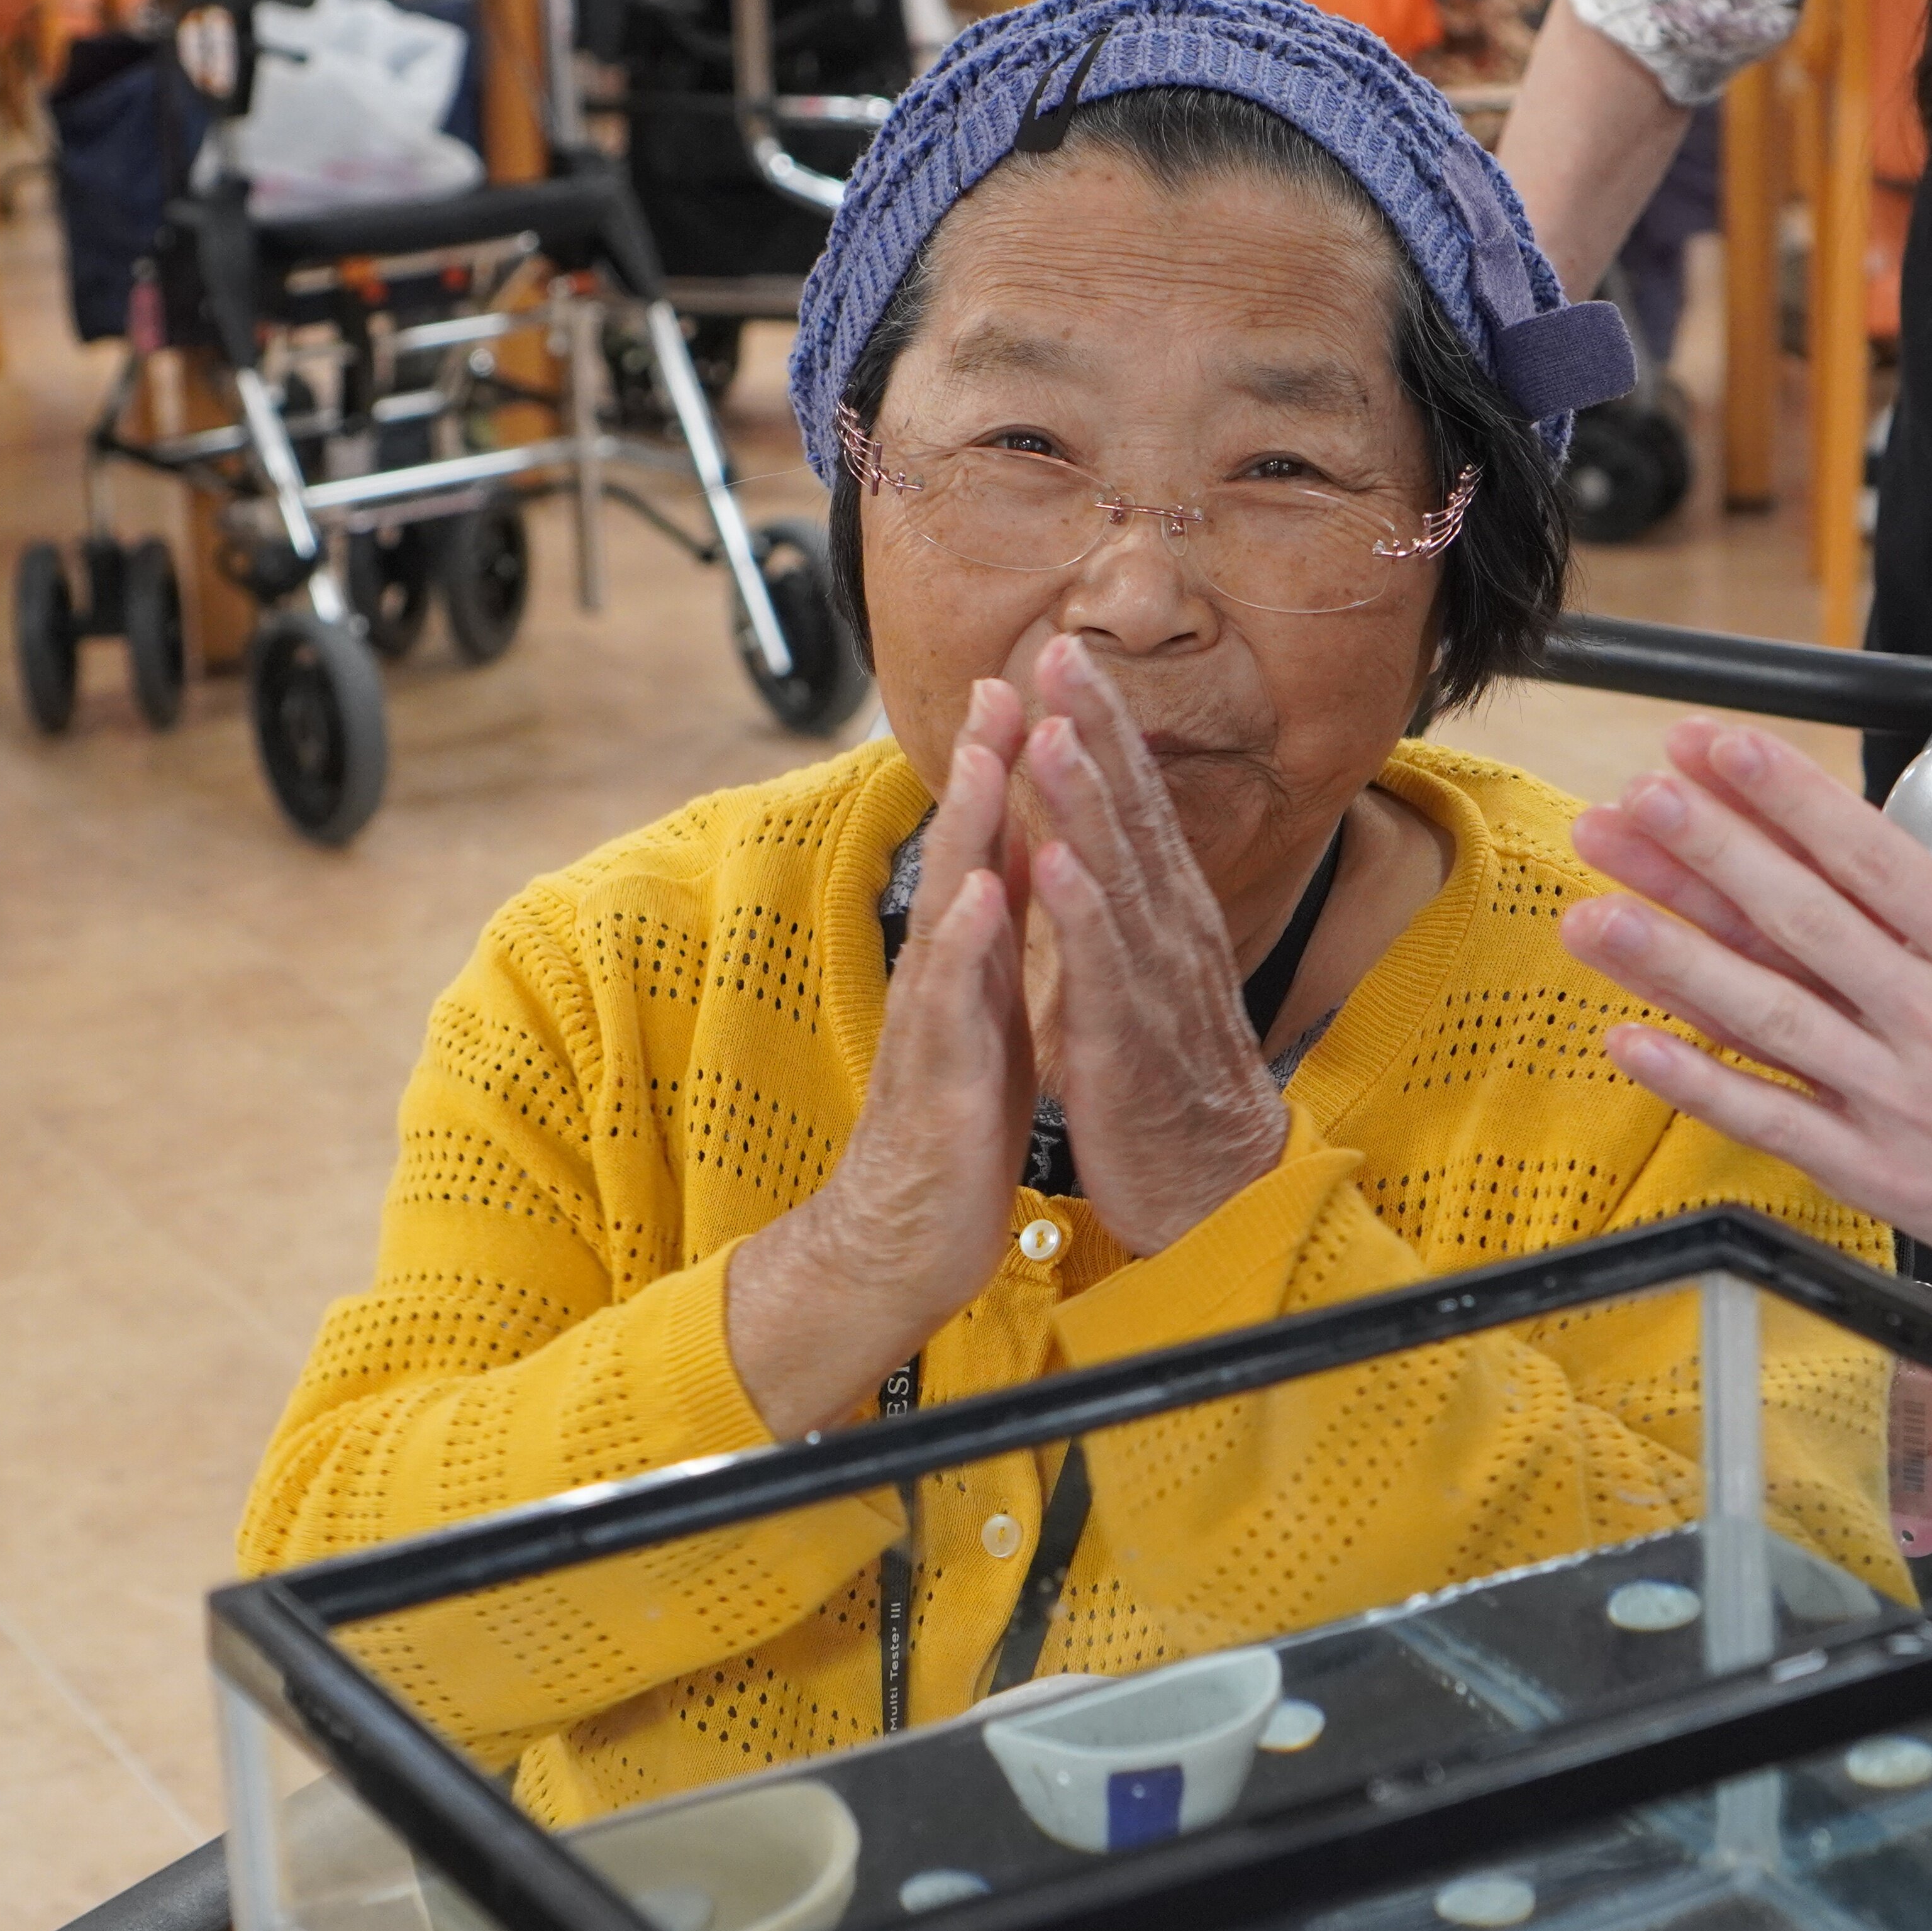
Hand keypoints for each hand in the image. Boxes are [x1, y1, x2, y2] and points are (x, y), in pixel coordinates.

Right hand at [726, 681, 1035, 1437]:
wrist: (905, 1246)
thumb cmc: (952, 1133)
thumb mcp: (988, 1021)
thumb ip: (997, 948)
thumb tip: (1015, 867)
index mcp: (968, 969)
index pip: (987, 852)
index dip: (1005, 772)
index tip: (1025, 688)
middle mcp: (942, 983)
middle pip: (961, 858)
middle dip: (983, 768)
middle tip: (1000, 683)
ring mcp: (932, 1029)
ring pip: (949, 913)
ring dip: (969, 833)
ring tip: (988, 758)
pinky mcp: (936, 1084)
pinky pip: (950, 1006)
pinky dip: (966, 947)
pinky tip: (984, 895)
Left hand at [1019, 637, 1291, 1254]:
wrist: (1210, 1189)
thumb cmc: (1166, 1083)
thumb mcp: (1140, 975)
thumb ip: (1121, 906)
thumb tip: (1096, 836)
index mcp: (1164, 917)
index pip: (1133, 805)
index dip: (1101, 727)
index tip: (1066, 653)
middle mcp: (1170, 935)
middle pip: (1133, 817)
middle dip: (1097, 732)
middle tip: (1063, 651)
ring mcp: (1156, 987)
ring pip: (1121, 880)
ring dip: (1089, 805)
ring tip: (1056, 735)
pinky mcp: (1133, 1045)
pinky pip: (1108, 973)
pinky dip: (1084, 917)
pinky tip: (1057, 867)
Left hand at [1557, 700, 1931, 1465]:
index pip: (1868, 856)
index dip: (1782, 796)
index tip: (1717, 750)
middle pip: (1794, 921)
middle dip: (1701, 854)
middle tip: (1629, 805)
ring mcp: (1900, 1107)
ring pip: (1763, 1015)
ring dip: (1668, 958)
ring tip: (1591, 908)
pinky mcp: (1884, 1176)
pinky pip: (1772, 1122)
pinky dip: (1695, 1084)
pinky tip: (1629, 1042)